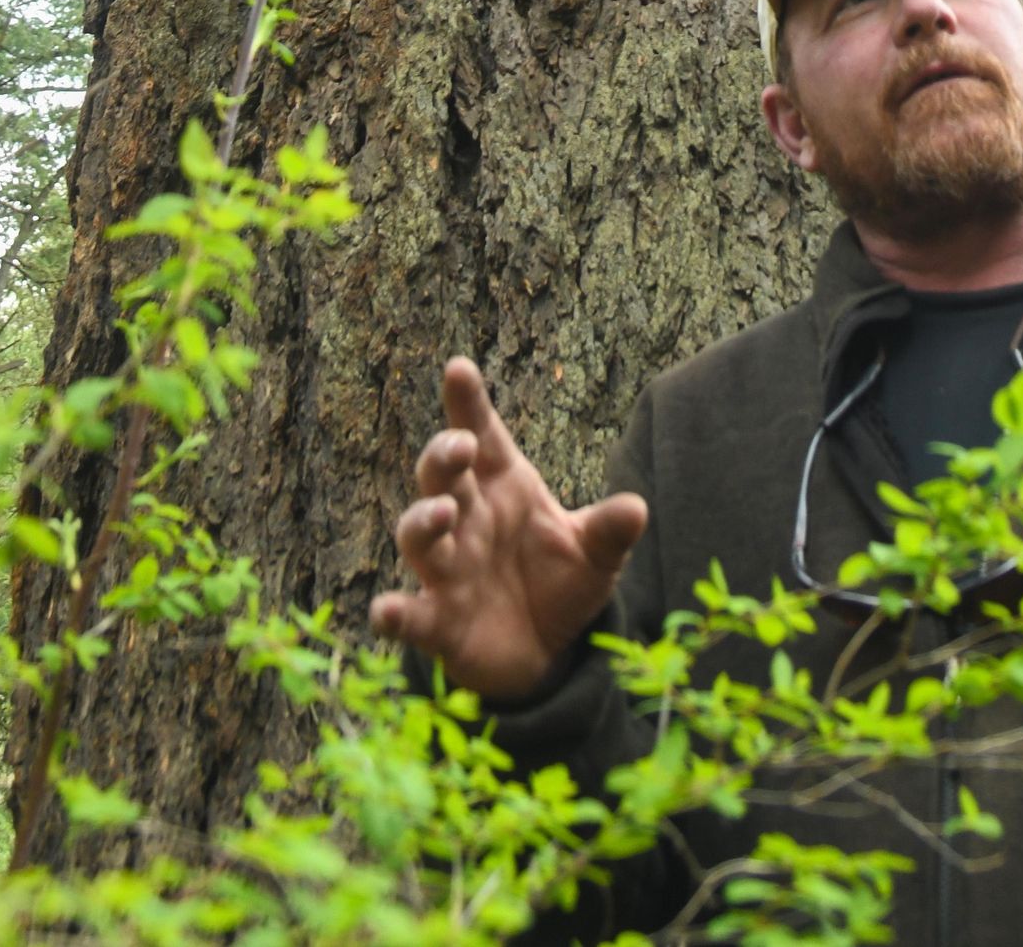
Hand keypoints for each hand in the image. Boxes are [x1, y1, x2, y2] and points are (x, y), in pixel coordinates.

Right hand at [368, 356, 648, 697]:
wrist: (549, 653)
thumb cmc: (562, 583)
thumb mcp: (595, 555)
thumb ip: (609, 532)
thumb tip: (637, 508)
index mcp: (504, 486)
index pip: (482, 432)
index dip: (467, 402)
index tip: (459, 368)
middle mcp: (468, 519)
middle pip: (442, 476)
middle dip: (444, 456)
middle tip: (461, 446)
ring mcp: (449, 571)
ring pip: (420, 535)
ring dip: (424, 522)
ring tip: (443, 514)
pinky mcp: (440, 624)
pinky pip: (411, 617)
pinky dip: (395, 614)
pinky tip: (384, 612)